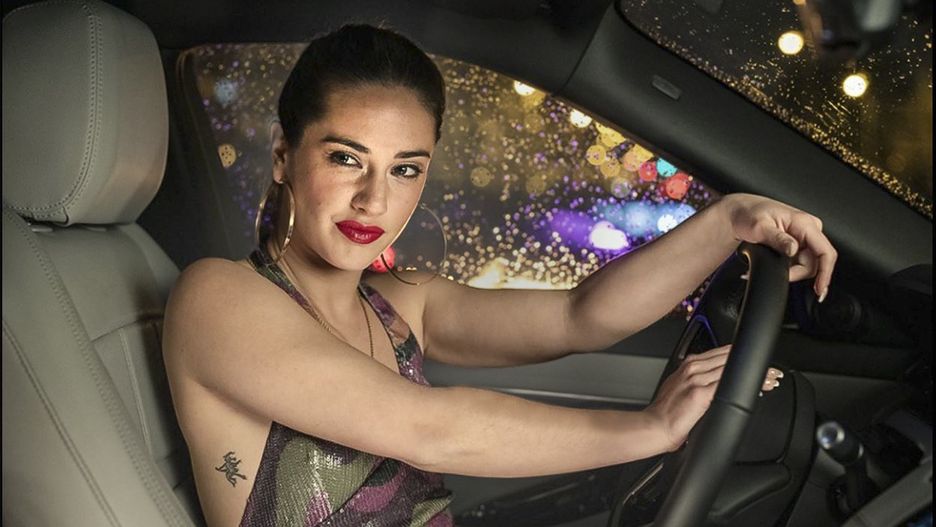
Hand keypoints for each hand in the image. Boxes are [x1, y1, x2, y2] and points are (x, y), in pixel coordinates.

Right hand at [644, 346, 783, 451]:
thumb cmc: (665, 413)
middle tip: (771, 370)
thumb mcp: (678, 387)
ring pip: (733, 369)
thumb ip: (694, 380)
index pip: (720, 353)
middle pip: (729, 358)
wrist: (654, 427)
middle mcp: (693, 368)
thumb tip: (712, 383)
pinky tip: (761, 386)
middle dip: (751, 362)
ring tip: (772, 377)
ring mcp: (697, 379)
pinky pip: (731, 384)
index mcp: (688, 365)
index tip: (755, 362)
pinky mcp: (701, 394)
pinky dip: (748, 384)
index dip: (740, 356)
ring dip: (756, 373)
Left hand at [721, 193, 836, 301]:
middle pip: (814, 264)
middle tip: (776, 273)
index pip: (825, 251)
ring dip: (790, 272)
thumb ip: (778, 239)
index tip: (819, 288)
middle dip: (796, 273)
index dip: (825, 272)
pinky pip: (799, 264)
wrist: (741, 214)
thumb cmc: (749, 215)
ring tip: (769, 266)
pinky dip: (788, 270)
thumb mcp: (760, 227)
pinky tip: (774, 267)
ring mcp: (804, 239)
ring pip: (806, 266)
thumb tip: (793, 250)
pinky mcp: (798, 246)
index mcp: (804, 223)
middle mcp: (809, 230)